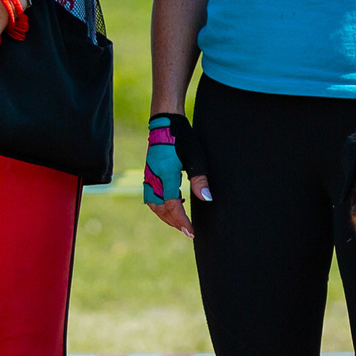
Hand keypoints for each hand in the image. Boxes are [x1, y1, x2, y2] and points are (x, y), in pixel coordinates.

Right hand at [143, 112, 210, 236]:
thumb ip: (199, 180)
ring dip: (165, 215)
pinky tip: (173, 202)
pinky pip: (150, 196)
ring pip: (153, 205)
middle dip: (174, 222)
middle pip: (161, 210)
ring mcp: (149, 177)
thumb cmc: (182, 138)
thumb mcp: (195, 158)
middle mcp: (154, 179)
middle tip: (187, 230)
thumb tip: (207, 199)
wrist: (165, 123)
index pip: (173, 206)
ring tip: (179, 220)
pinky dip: (160, 205)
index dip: (182, 221)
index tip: (191, 232)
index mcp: (166, 176)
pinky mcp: (149, 174)